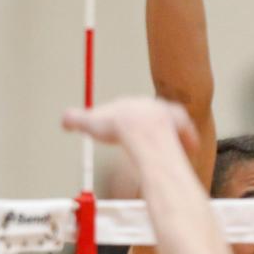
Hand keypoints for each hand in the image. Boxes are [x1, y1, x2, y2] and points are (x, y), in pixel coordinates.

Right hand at [63, 98, 198, 154]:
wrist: (140, 127)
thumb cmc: (116, 127)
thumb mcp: (89, 122)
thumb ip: (75, 120)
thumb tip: (64, 119)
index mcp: (129, 104)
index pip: (127, 111)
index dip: (124, 123)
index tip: (124, 132)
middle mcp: (149, 105)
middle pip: (149, 115)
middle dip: (147, 125)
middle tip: (144, 140)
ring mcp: (166, 114)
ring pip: (169, 122)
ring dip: (168, 133)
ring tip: (166, 145)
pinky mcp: (179, 124)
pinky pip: (185, 132)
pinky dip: (187, 140)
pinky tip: (189, 148)